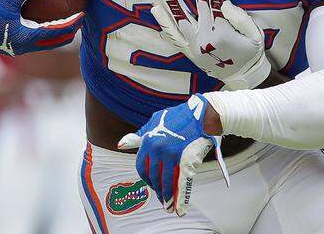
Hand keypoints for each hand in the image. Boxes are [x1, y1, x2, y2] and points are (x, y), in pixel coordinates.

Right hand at [0, 0, 82, 55]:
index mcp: (26, 37)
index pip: (57, 33)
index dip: (72, 24)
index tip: (82, 14)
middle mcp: (22, 46)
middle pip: (53, 41)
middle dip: (68, 32)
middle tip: (79, 20)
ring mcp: (14, 46)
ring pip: (42, 42)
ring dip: (55, 33)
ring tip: (64, 22)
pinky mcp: (7, 42)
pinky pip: (30, 37)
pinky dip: (40, 30)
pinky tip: (38, 17)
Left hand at [118, 95, 227, 215]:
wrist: (203, 114)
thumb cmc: (180, 116)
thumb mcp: (156, 121)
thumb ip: (141, 135)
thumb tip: (120, 144)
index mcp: (148, 140)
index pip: (142, 166)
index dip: (147, 178)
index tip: (153, 184)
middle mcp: (157, 149)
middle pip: (152, 176)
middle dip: (157, 189)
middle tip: (162, 197)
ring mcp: (171, 155)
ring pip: (166, 181)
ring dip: (167, 196)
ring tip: (168, 206)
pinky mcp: (186, 160)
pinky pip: (181, 182)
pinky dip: (180, 198)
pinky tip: (179, 208)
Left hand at [152, 0, 269, 89]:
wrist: (242, 77)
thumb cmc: (251, 54)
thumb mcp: (254, 35)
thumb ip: (241, 18)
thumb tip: (224, 3)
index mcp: (222, 32)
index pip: (216, 2)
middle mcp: (205, 38)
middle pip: (199, 6)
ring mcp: (194, 45)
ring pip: (180, 21)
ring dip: (172, 4)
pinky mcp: (189, 52)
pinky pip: (174, 37)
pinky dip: (165, 24)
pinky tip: (157, 11)